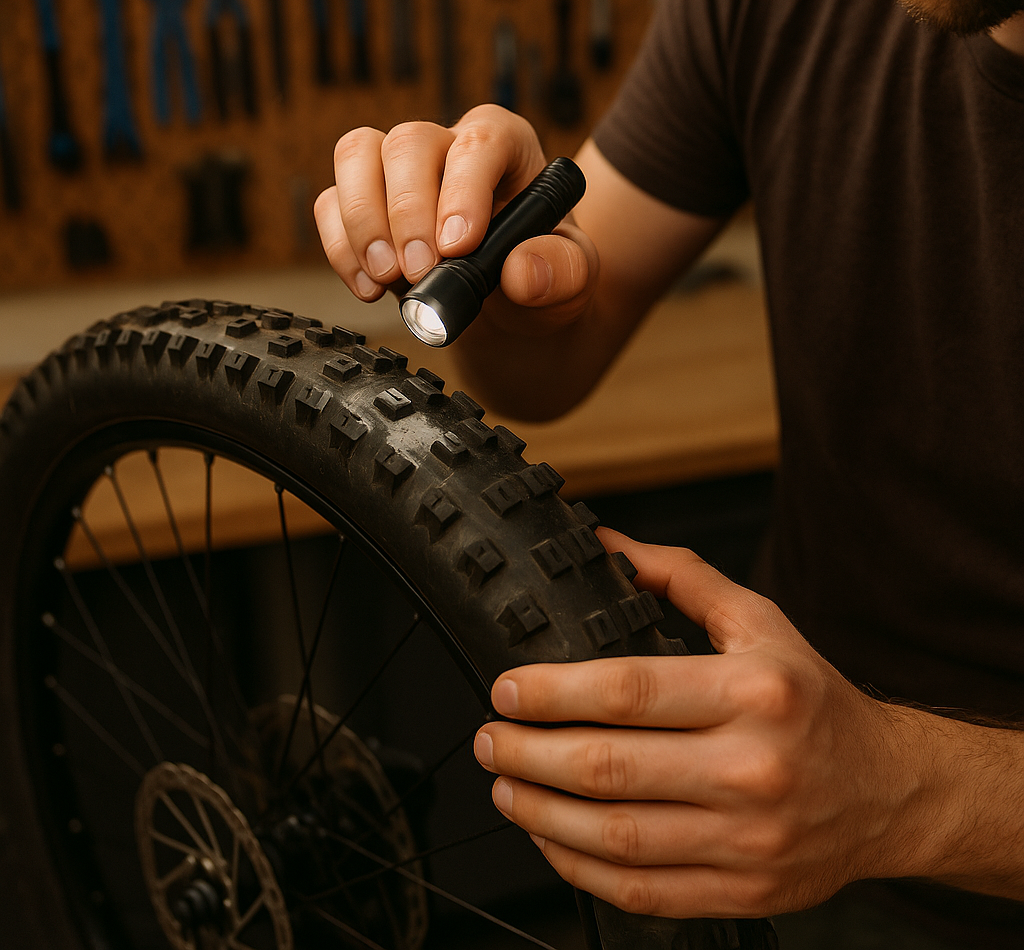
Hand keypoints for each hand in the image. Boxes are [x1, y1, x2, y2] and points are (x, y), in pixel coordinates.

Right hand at [314, 104, 598, 336]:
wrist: (512, 304)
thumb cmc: (542, 272)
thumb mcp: (573, 277)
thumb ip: (559, 271)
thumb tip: (521, 272)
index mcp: (506, 147)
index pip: (481, 141)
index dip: (464, 188)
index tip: (458, 245)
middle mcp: (447, 146)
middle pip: (408, 142)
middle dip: (407, 211)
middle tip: (419, 273)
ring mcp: (399, 171)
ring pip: (358, 156)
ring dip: (363, 221)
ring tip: (386, 278)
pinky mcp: (364, 203)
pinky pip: (332, 203)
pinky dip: (340, 247)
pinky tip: (368, 286)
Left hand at [473, 529, 927, 918]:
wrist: (890, 790)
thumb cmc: (815, 699)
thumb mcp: (759, 621)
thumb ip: (679, 578)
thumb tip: (605, 544)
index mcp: (755, 693)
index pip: (628, 691)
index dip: (553, 692)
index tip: (507, 690)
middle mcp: (753, 768)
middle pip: (608, 767)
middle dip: (527, 753)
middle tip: (490, 738)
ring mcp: (748, 840)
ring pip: (615, 835)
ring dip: (540, 811)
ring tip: (505, 784)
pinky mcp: (743, 891)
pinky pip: (641, 889)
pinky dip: (580, 865)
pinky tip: (550, 836)